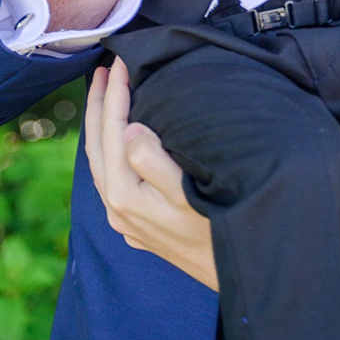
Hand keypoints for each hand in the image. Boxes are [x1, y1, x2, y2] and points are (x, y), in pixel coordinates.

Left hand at [85, 60, 216, 288]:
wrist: (241, 278)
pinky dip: (113, 149)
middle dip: (100, 103)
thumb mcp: (191, 196)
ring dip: (103, 125)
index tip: (121, 62)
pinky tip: (122, 137)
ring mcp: (125, 220)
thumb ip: (155, 163)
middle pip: (98, 144)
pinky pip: (113, 176)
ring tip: (109, 93)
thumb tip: (129, 131)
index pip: (113, 131)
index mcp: (125, 196)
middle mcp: (117, 209)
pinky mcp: (137, 226)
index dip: (116, 93)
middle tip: (107, 68)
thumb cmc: (221, 232)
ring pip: (102, 162)